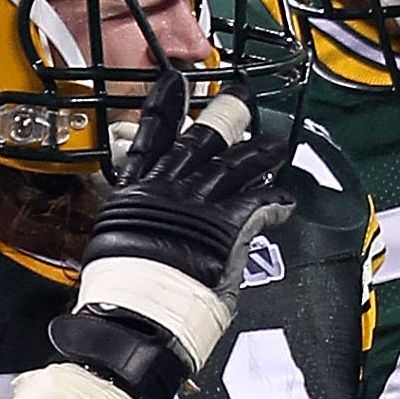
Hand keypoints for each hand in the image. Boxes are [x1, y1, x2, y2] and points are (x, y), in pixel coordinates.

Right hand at [57, 69, 295, 384]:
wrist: (134, 316)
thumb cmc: (120, 295)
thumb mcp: (113, 250)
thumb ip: (134, 233)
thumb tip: (141, 240)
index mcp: (134, 196)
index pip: (148, 141)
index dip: (162, 108)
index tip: (172, 83)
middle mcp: (166, 191)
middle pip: (199, 142)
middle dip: (223, 116)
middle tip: (240, 97)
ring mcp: (197, 206)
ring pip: (233, 166)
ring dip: (257, 153)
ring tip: (274, 144)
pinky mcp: (225, 227)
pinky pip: (257, 204)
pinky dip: (274, 200)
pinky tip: (287, 199)